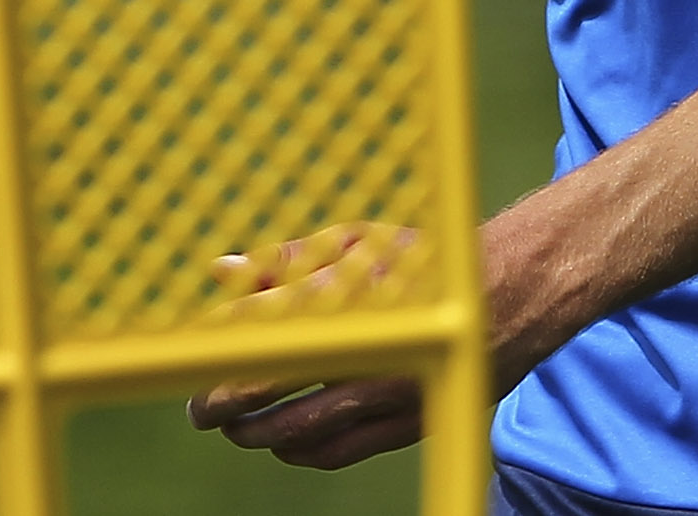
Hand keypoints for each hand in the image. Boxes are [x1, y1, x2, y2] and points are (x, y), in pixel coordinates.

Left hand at [185, 223, 428, 468]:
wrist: (508, 292)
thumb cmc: (421, 261)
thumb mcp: (354, 245)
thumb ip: (283, 261)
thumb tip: (221, 269)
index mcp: (344, 294)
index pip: (256, 329)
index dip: (214, 349)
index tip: (189, 355)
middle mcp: (362, 347)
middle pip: (266, 387)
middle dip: (220, 402)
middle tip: (198, 409)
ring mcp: (386, 392)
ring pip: (298, 432)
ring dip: (255, 434)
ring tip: (235, 428)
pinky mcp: (407, 423)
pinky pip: (339, 451)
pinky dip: (301, 452)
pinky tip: (283, 442)